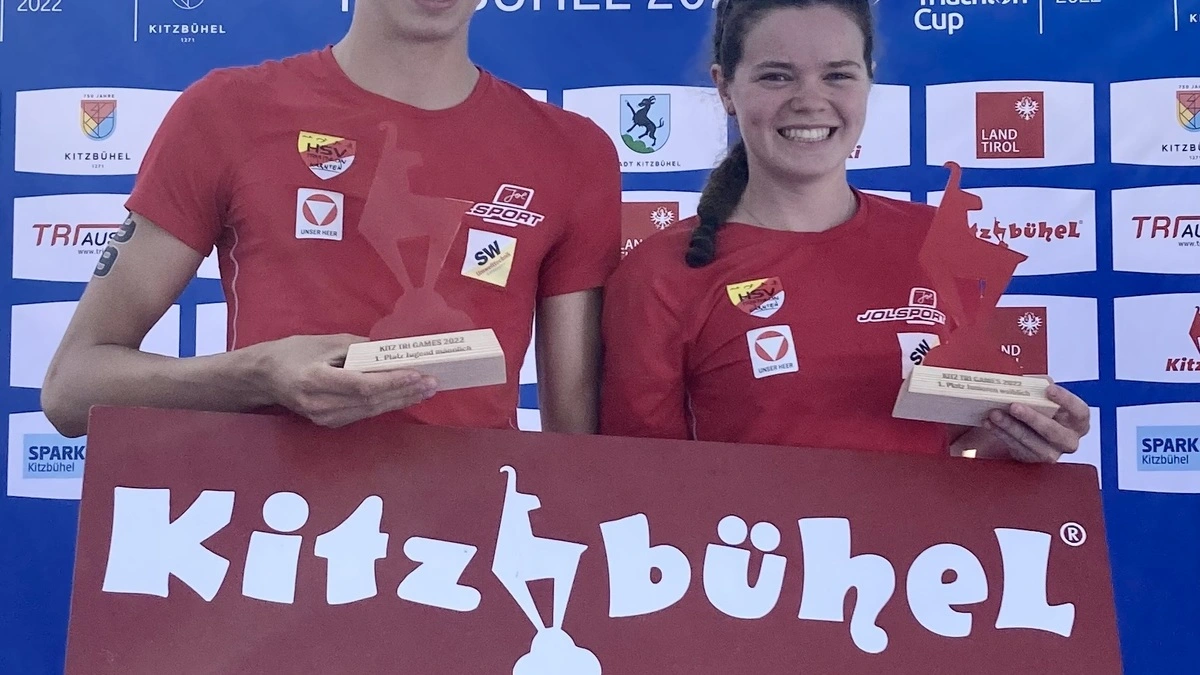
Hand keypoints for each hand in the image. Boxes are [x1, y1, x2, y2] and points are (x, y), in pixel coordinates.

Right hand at [257, 334, 437, 427]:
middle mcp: (319, 404)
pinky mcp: (329, 423)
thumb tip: (393, 350)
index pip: (361, 385)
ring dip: (401, 400)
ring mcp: (323, 418)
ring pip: (370, 411)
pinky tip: (405, 397)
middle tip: (431, 382)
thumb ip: (359, 347)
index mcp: (315, 380)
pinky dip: (387, 405)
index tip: (417, 373)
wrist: (264, 377)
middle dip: (404, 392)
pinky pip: (364, 414)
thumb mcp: (324, 342)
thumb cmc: (293, 353)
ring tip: (425, 390)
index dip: (392, 381)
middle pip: (370, 401)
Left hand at [979, 382, 1089, 462]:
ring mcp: (1051, 452)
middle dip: (1032, 418)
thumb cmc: (1041, 407)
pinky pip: (1015, 446)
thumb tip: (1026, 381)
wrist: (1027, 427)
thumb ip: (1040, 386)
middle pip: (1053, 431)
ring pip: (1031, 441)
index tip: (1049, 389)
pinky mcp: (1032, 459)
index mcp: (1078, 421)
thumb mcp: (1045, 395)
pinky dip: (1000, 433)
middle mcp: (1069, 440)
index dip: (1066, 400)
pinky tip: (989, 423)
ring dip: (1010, 426)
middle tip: (1014, 406)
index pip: (1079, 411)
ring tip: (995, 413)